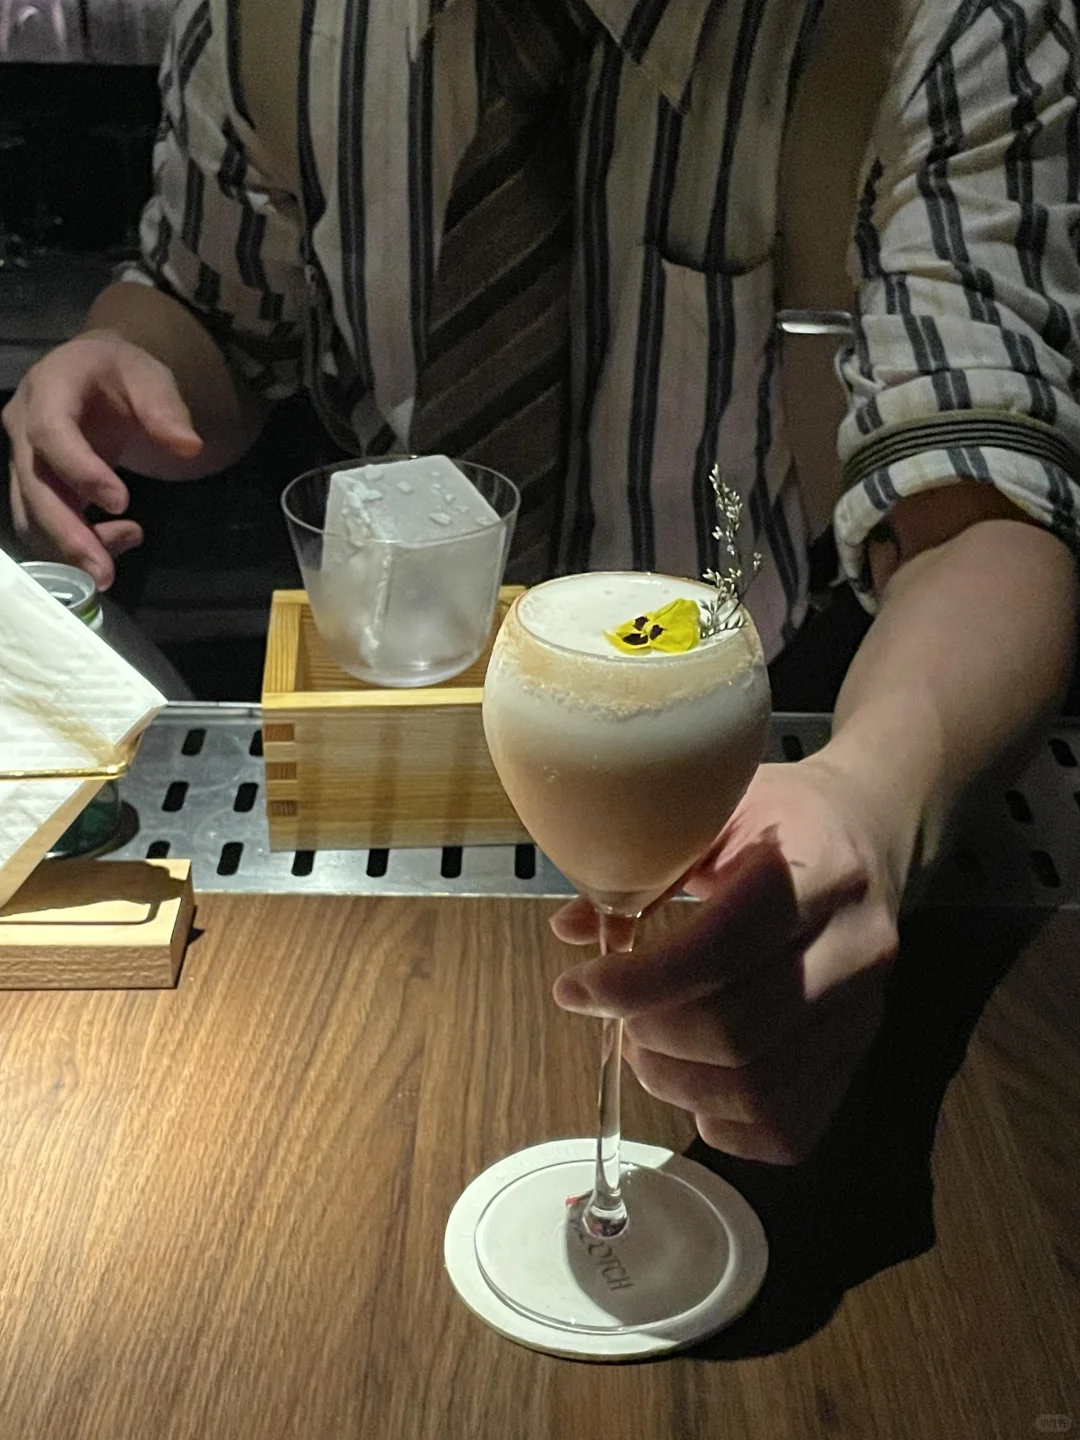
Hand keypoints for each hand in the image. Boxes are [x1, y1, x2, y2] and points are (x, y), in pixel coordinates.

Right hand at [3, 330, 201, 587]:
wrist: (94, 372)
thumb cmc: (121, 373)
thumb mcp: (149, 376)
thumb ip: (165, 408)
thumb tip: (189, 447)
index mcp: (50, 387)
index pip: (51, 432)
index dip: (80, 470)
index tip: (121, 502)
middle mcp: (23, 423)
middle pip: (34, 486)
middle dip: (68, 534)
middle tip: (104, 574)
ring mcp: (23, 458)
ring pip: (31, 515)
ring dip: (68, 550)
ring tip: (113, 566)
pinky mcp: (34, 485)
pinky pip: (42, 524)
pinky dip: (74, 545)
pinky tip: (117, 542)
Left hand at [551, 757, 906, 1163]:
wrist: (869, 828)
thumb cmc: (780, 814)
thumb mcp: (713, 806)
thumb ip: (645, 864)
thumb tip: (568, 928)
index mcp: (814, 870)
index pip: (719, 951)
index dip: (635, 983)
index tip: (576, 987)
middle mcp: (854, 947)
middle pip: (739, 1032)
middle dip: (650, 1037)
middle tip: (612, 1018)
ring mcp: (865, 1010)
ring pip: (763, 1091)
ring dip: (678, 1086)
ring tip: (643, 1049)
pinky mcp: (861, 1053)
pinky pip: (792, 1128)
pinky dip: (726, 1126)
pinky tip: (692, 1081)